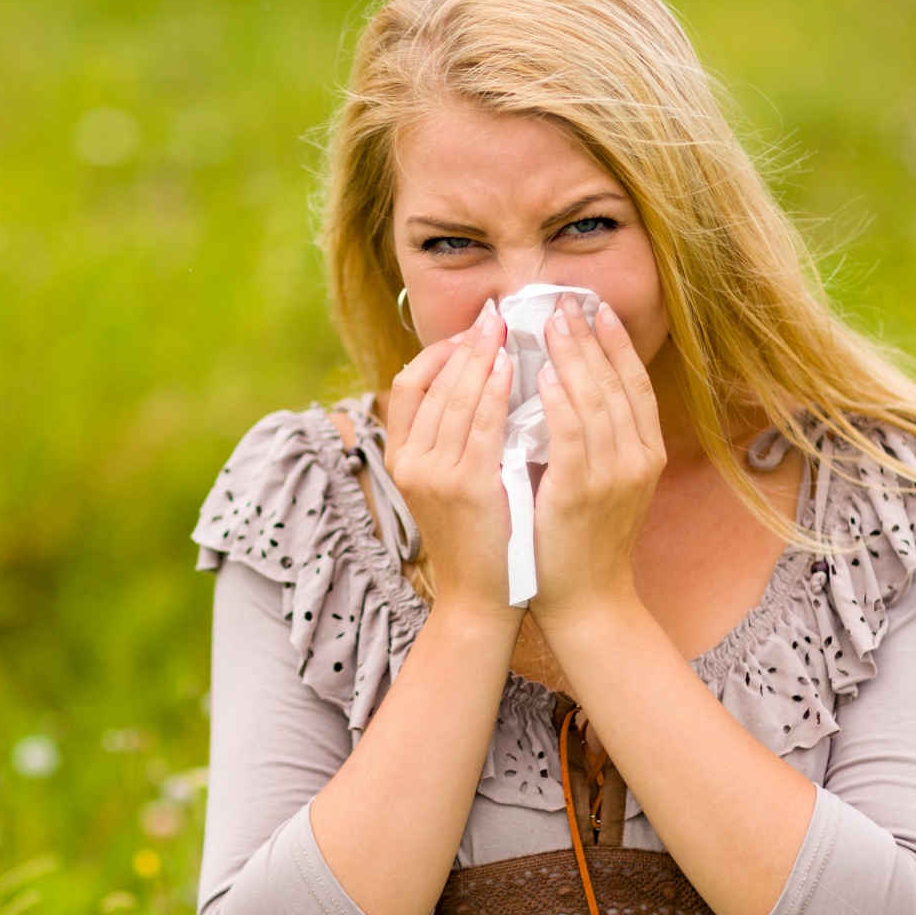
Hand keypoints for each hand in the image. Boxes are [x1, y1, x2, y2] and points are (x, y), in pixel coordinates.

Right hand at [384, 301, 519, 629]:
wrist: (482, 599)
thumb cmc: (480, 539)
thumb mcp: (453, 484)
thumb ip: (457, 439)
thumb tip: (483, 385)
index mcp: (402, 458)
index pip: (406, 386)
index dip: (436, 353)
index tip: (472, 333)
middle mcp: (409, 462)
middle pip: (429, 382)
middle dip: (464, 345)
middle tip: (496, 314)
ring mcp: (432, 474)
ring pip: (454, 397)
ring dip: (480, 357)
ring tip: (506, 329)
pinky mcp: (464, 487)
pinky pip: (480, 424)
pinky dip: (494, 390)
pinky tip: (513, 368)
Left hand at [527, 295, 666, 629]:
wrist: (587, 601)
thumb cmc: (582, 543)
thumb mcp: (602, 484)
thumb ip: (593, 441)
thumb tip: (566, 391)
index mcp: (645, 454)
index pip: (634, 385)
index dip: (617, 344)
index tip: (597, 310)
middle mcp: (637, 459)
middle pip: (615, 383)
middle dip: (589, 338)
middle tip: (564, 303)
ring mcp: (613, 475)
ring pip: (595, 401)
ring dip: (571, 357)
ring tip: (550, 323)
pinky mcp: (582, 492)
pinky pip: (572, 435)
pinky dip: (560, 401)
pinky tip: (542, 374)